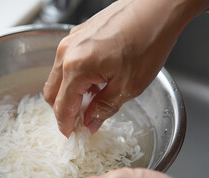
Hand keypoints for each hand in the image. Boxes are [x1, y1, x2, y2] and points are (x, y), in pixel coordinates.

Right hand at [43, 0, 204, 136]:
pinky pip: (66, 63)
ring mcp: (70, 41)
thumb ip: (103, 108)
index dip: (65, 125)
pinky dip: (74, 78)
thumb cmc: (147, 40)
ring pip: (57, 78)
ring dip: (69, 94)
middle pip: (51, 93)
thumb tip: (90, 123)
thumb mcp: (128, 86)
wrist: (156, 8)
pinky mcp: (77, 35)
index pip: (61, 106)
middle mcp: (66, 53)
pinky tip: (94, 80)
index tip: (71, 135)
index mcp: (76, 67)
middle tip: (81, 121)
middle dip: (64, 110)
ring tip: (92, 100)